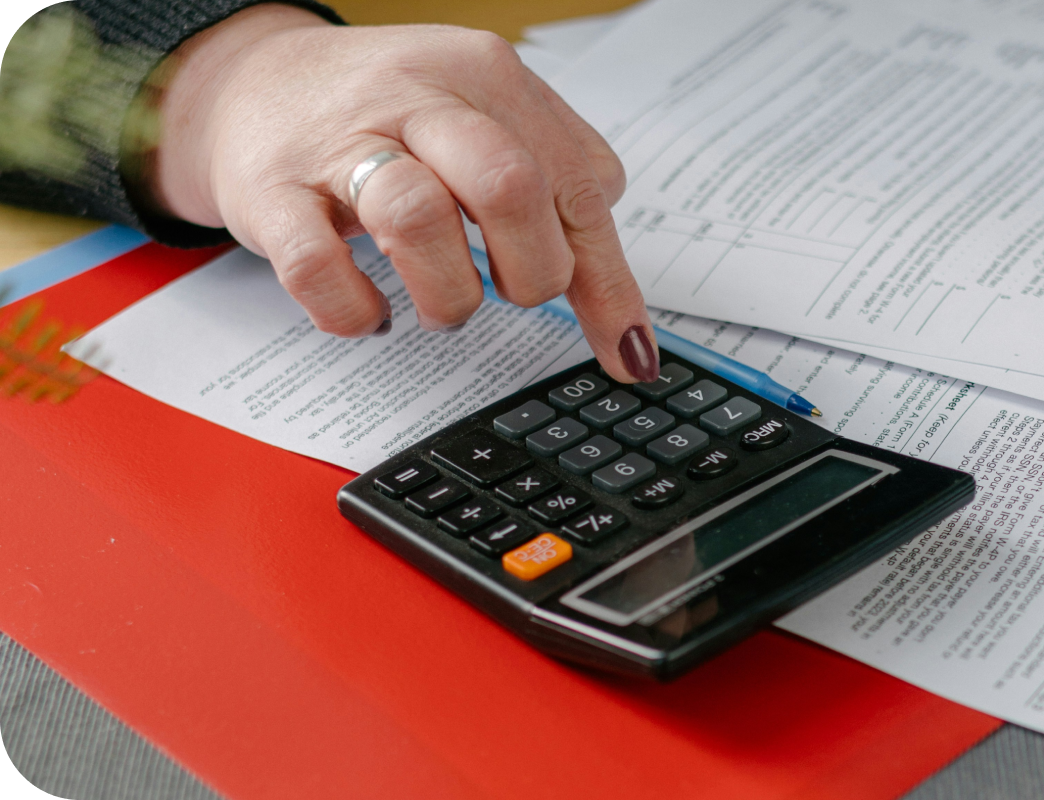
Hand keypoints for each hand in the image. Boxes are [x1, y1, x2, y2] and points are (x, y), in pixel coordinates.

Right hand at [147, 4, 658, 382]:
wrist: (253, 85)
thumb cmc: (388, 120)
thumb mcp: (487, 128)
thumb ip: (559, 198)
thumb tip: (623, 312)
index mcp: (487, 78)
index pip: (579, 184)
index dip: (609, 282)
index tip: (627, 351)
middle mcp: (417, 97)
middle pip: (510, 187)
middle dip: (530, 271)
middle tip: (511, 289)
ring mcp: (338, 143)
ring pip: (416, 219)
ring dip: (448, 294)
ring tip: (443, 304)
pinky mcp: (271, 193)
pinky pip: (317, 268)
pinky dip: (355, 310)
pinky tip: (371, 311)